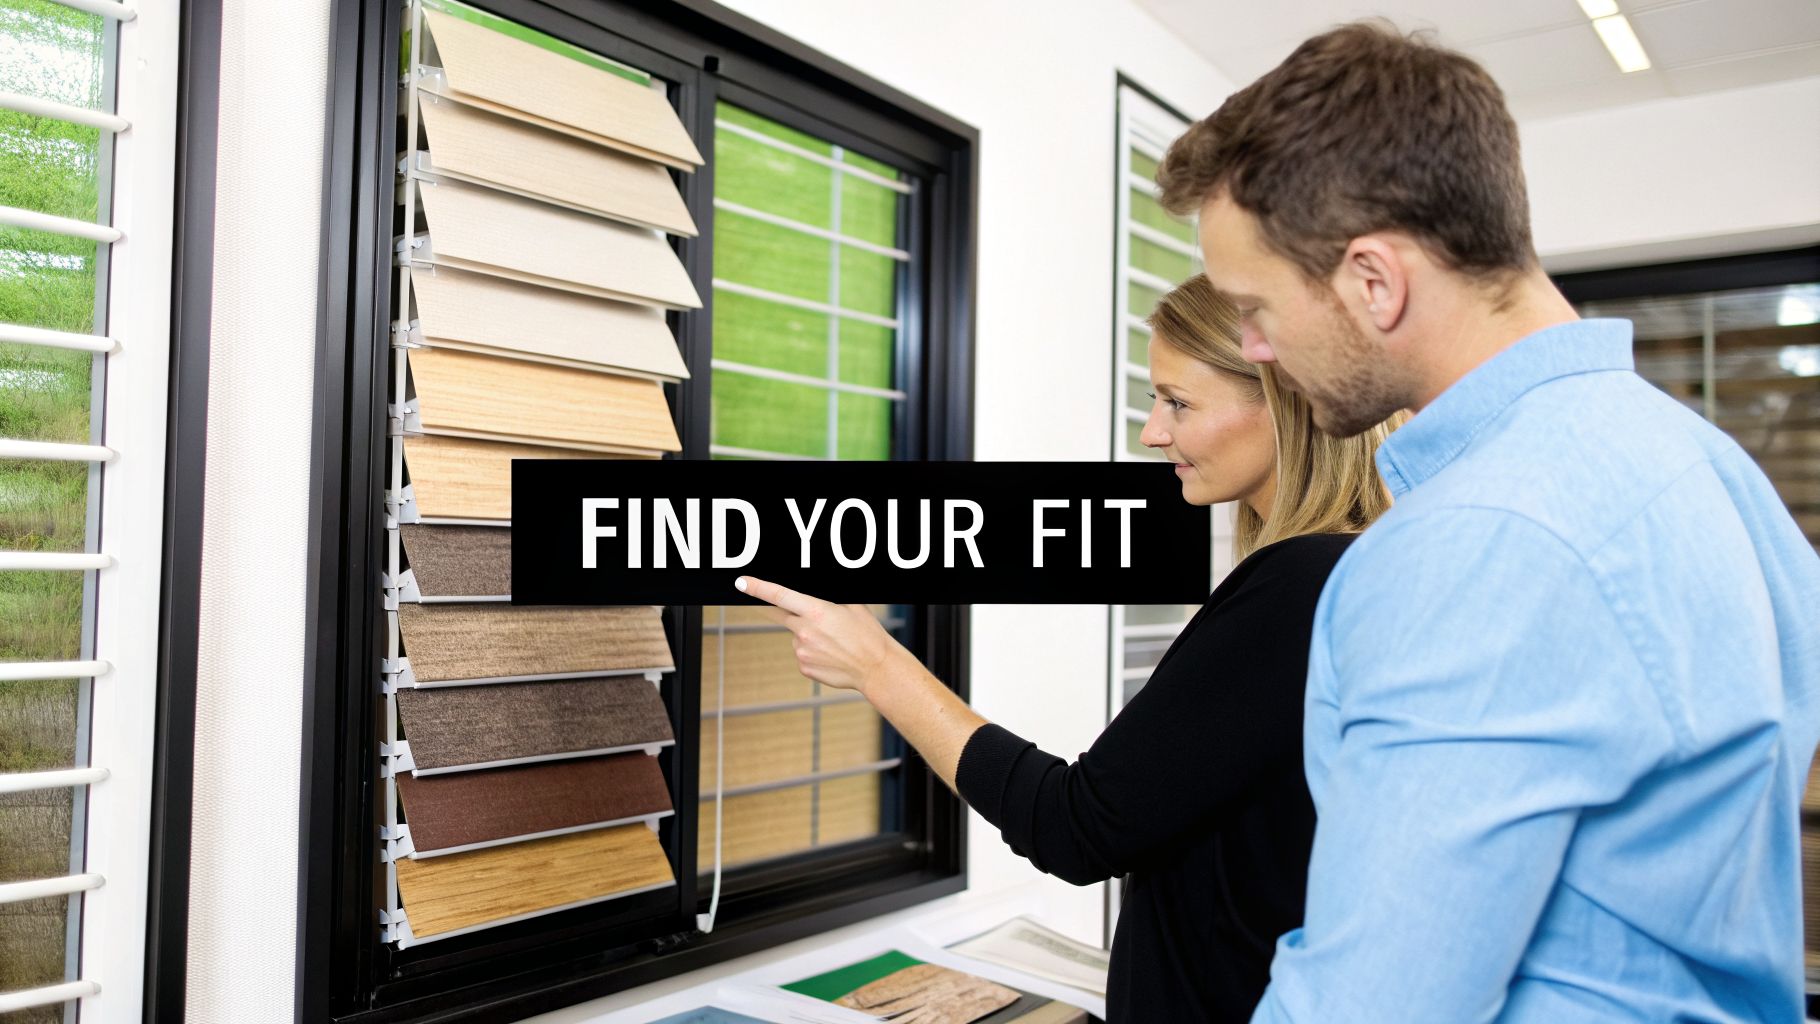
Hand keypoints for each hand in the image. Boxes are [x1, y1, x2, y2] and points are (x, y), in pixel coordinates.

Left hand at [735, 576, 911, 694]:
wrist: (875, 668)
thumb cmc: (867, 634)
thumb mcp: (852, 605)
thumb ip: (829, 598)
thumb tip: (814, 595)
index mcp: (815, 611)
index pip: (779, 596)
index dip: (757, 588)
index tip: (741, 583)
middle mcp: (804, 632)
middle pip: (783, 615)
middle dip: (790, 613)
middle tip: (811, 617)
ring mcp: (802, 652)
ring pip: (797, 636)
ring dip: (808, 635)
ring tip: (835, 641)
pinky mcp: (804, 668)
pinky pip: (803, 654)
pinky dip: (813, 652)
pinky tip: (832, 655)